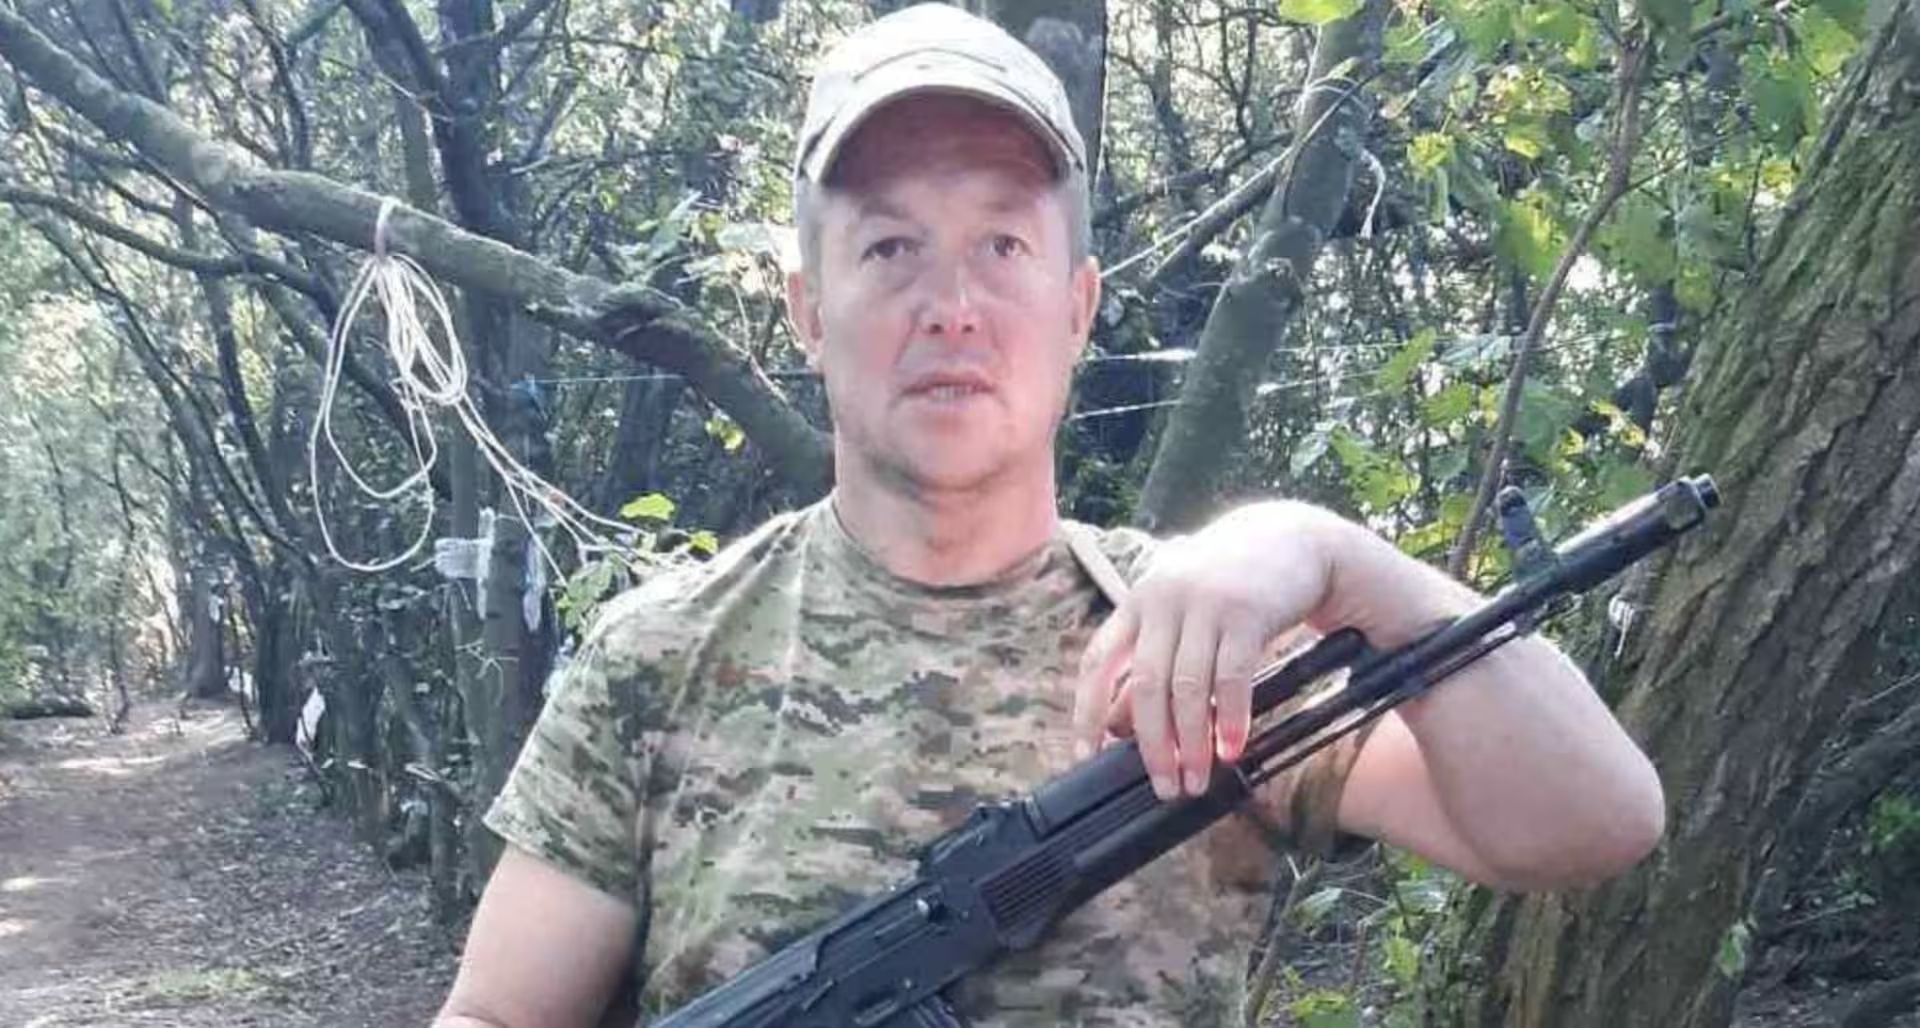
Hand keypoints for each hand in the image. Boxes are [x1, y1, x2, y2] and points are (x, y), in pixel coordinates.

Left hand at [1071, 502, 1343, 800]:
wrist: (1293, 539)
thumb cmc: (1229, 584)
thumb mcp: (1182, 610)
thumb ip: (1153, 656)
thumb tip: (1120, 722)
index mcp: (1138, 601)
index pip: (1097, 661)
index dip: (1087, 711)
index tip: (1086, 754)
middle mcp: (1164, 600)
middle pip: (1147, 685)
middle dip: (1152, 744)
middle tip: (1164, 786)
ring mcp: (1204, 604)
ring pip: (1189, 688)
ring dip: (1192, 742)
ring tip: (1198, 779)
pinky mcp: (1246, 613)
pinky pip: (1232, 678)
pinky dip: (1230, 719)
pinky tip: (1231, 749)